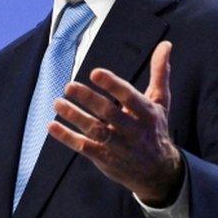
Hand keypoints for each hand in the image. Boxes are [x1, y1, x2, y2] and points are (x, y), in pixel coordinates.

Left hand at [49, 41, 183, 206]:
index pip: (129, 97)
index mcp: (147, 113)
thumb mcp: (161, 101)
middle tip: (69, 86)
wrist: (158, 172)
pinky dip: (67, 137)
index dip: (112, 85)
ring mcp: (118, 146)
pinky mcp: (105, 158)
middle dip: (88, 100)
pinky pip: (84, 147)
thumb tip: (166, 44)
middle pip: (109, 113)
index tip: (94, 73)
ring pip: (95, 131)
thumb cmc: (155, 128)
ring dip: (74, 117)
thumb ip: (160, 73)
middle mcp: (133, 130)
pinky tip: (52, 126)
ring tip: (57, 103)